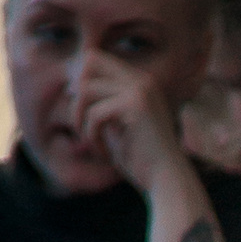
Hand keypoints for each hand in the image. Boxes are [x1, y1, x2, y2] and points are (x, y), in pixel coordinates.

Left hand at [69, 49, 192, 197]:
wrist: (168, 182)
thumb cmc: (142, 160)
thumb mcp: (117, 126)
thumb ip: (101, 104)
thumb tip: (72, 87)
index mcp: (141, 83)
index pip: (96, 59)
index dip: (80, 81)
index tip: (82, 112)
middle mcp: (142, 80)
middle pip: (90, 61)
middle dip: (77, 93)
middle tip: (81, 124)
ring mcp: (141, 90)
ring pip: (86, 89)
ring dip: (80, 117)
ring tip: (90, 141)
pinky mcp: (136, 105)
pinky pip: (95, 113)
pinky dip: (91, 135)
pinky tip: (103, 153)